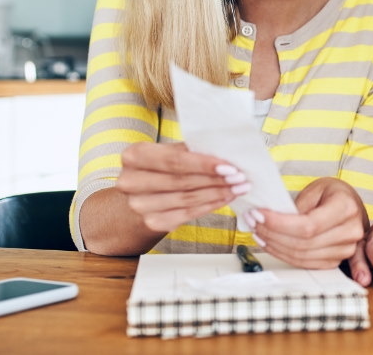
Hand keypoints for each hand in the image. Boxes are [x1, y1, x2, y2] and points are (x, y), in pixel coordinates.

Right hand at [115, 141, 249, 232]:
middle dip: (216, 180)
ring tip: (238, 188)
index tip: (229, 166)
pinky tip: (225, 199)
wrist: (138, 198)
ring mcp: (140, 205)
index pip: (173, 161)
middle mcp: (131, 181)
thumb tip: (225, 151)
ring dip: (217, 194)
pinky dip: (210, 206)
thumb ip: (189, 151)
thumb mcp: (168, 153)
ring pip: (187, 199)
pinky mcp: (152, 222)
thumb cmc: (159, 170)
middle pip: (182, 181)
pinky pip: (187, 214)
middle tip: (240, 178)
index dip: (203, 164)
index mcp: (134, 156)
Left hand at [250, 178, 367, 269]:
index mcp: (346, 208)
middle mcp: (350, 231)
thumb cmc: (332, 193)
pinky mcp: (335, 260)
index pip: (308, 225)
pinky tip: (270, 243)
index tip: (259, 216)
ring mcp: (345, 249)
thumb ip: (297, 206)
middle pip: (303, 243)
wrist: (350, 205)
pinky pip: (305, 263)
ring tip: (258, 232)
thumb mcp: (315, 189)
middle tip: (252, 221)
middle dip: (272, 234)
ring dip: (274, 246)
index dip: (279, 224)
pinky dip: (284, 255)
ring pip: (301, 256)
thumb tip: (268, 219)